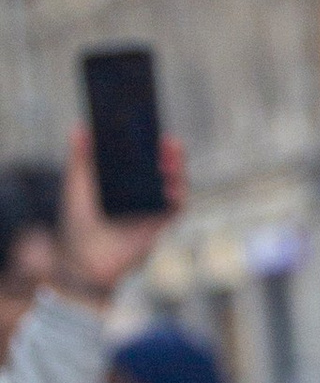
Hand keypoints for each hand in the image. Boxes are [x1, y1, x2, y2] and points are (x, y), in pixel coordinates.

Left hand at [55, 129, 184, 302]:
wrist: (83, 256)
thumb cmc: (79, 221)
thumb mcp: (77, 183)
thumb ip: (80, 157)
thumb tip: (79, 127)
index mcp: (126, 177)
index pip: (144, 154)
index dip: (150, 140)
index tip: (151, 126)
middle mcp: (144, 190)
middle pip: (164, 166)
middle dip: (169, 152)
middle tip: (166, 139)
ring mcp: (154, 207)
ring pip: (175, 183)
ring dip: (178, 168)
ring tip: (171, 156)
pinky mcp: (160, 224)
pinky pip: (176, 208)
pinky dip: (178, 195)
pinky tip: (173, 186)